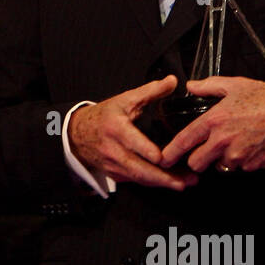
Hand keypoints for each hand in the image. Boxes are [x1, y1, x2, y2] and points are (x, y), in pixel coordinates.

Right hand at [67, 75, 197, 189]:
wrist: (79, 133)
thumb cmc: (104, 116)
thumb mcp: (125, 99)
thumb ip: (150, 91)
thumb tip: (172, 81)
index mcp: (116, 128)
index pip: (132, 142)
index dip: (146, 151)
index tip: (161, 158)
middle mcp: (114, 150)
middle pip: (139, 168)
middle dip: (163, 177)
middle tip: (185, 181)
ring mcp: (114, 164)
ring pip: (140, 178)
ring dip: (163, 183)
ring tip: (184, 184)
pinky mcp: (116, 174)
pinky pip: (136, 181)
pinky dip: (153, 183)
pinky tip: (170, 182)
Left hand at [160, 77, 264, 173]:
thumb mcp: (234, 85)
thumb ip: (208, 86)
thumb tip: (191, 86)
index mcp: (215, 121)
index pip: (185, 141)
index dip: (171, 152)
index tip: (163, 159)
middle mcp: (224, 141)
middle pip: (197, 163)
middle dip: (197, 159)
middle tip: (204, 150)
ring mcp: (239, 156)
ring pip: (218, 166)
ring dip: (221, 159)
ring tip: (234, 141)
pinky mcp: (252, 165)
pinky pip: (238, 168)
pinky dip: (239, 161)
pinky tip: (247, 145)